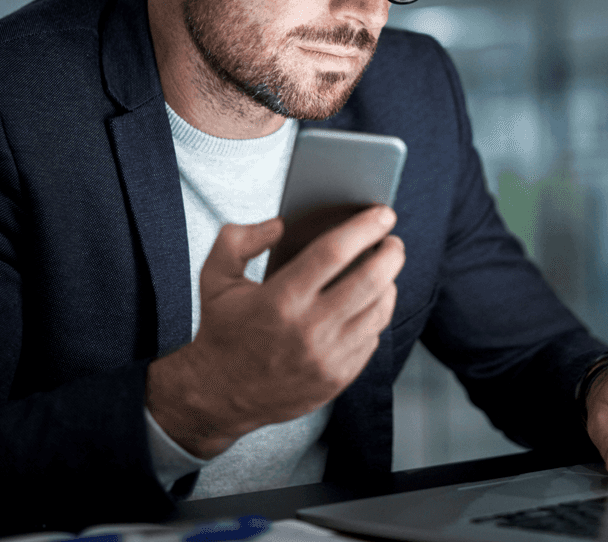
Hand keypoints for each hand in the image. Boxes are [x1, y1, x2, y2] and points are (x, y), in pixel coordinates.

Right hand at [146, 206, 403, 458]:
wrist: (219, 395)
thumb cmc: (222, 330)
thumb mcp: (215, 278)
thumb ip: (239, 240)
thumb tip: (280, 225)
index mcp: (279, 299)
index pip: (334, 252)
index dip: (364, 228)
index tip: (383, 214)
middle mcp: (308, 329)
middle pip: (370, 280)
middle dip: (390, 253)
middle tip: (392, 241)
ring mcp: (327, 357)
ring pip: (379, 310)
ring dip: (389, 283)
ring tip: (385, 269)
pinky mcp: (338, 378)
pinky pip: (373, 338)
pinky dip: (377, 314)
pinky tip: (371, 302)